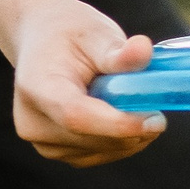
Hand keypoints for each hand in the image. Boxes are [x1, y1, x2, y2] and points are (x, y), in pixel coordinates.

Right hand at [11, 0, 166, 165]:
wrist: (45, 44)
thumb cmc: (71, 36)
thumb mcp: (96, 34)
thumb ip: (120, 52)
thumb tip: (143, 49)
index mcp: (37, 87)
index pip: (77, 117)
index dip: (119, 124)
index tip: (155, 119)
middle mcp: (34, 122)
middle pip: (98, 138)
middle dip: (136, 124)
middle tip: (151, 95)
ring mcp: (46, 144)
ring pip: (109, 150)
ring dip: (134, 131)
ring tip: (125, 96)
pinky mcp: (62, 154)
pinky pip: (107, 154)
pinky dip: (125, 139)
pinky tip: (119, 113)